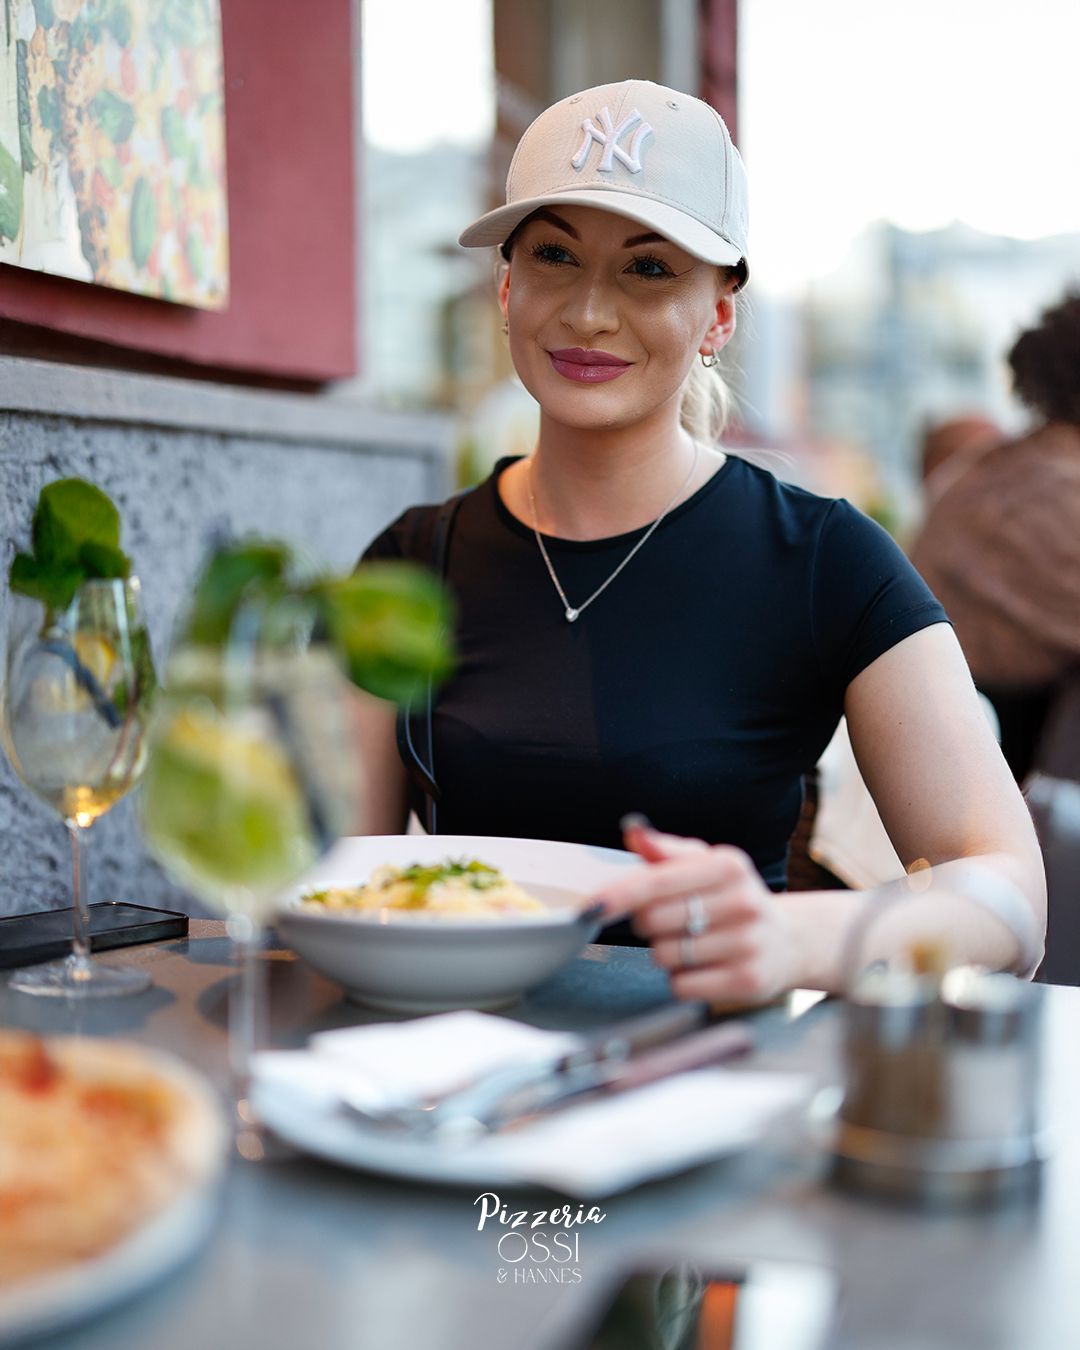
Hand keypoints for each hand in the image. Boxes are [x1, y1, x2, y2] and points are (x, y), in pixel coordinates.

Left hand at [594, 822, 800, 1004]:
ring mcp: (748, 943)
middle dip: (649, 924)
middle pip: (653, 921)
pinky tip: (706, 967)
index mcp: (728, 865)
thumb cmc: (733, 899)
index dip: (620, 894)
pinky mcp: (748, 981)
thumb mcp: (706, 865)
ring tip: (696, 943)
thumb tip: (634, 830)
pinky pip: (683, 985)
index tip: (592, 906)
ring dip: (667, 954)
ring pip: (665, 955)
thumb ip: (665, 850)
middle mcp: (743, 901)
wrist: (788, 941)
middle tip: (673, 921)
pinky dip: (683, 980)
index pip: (658, 880)